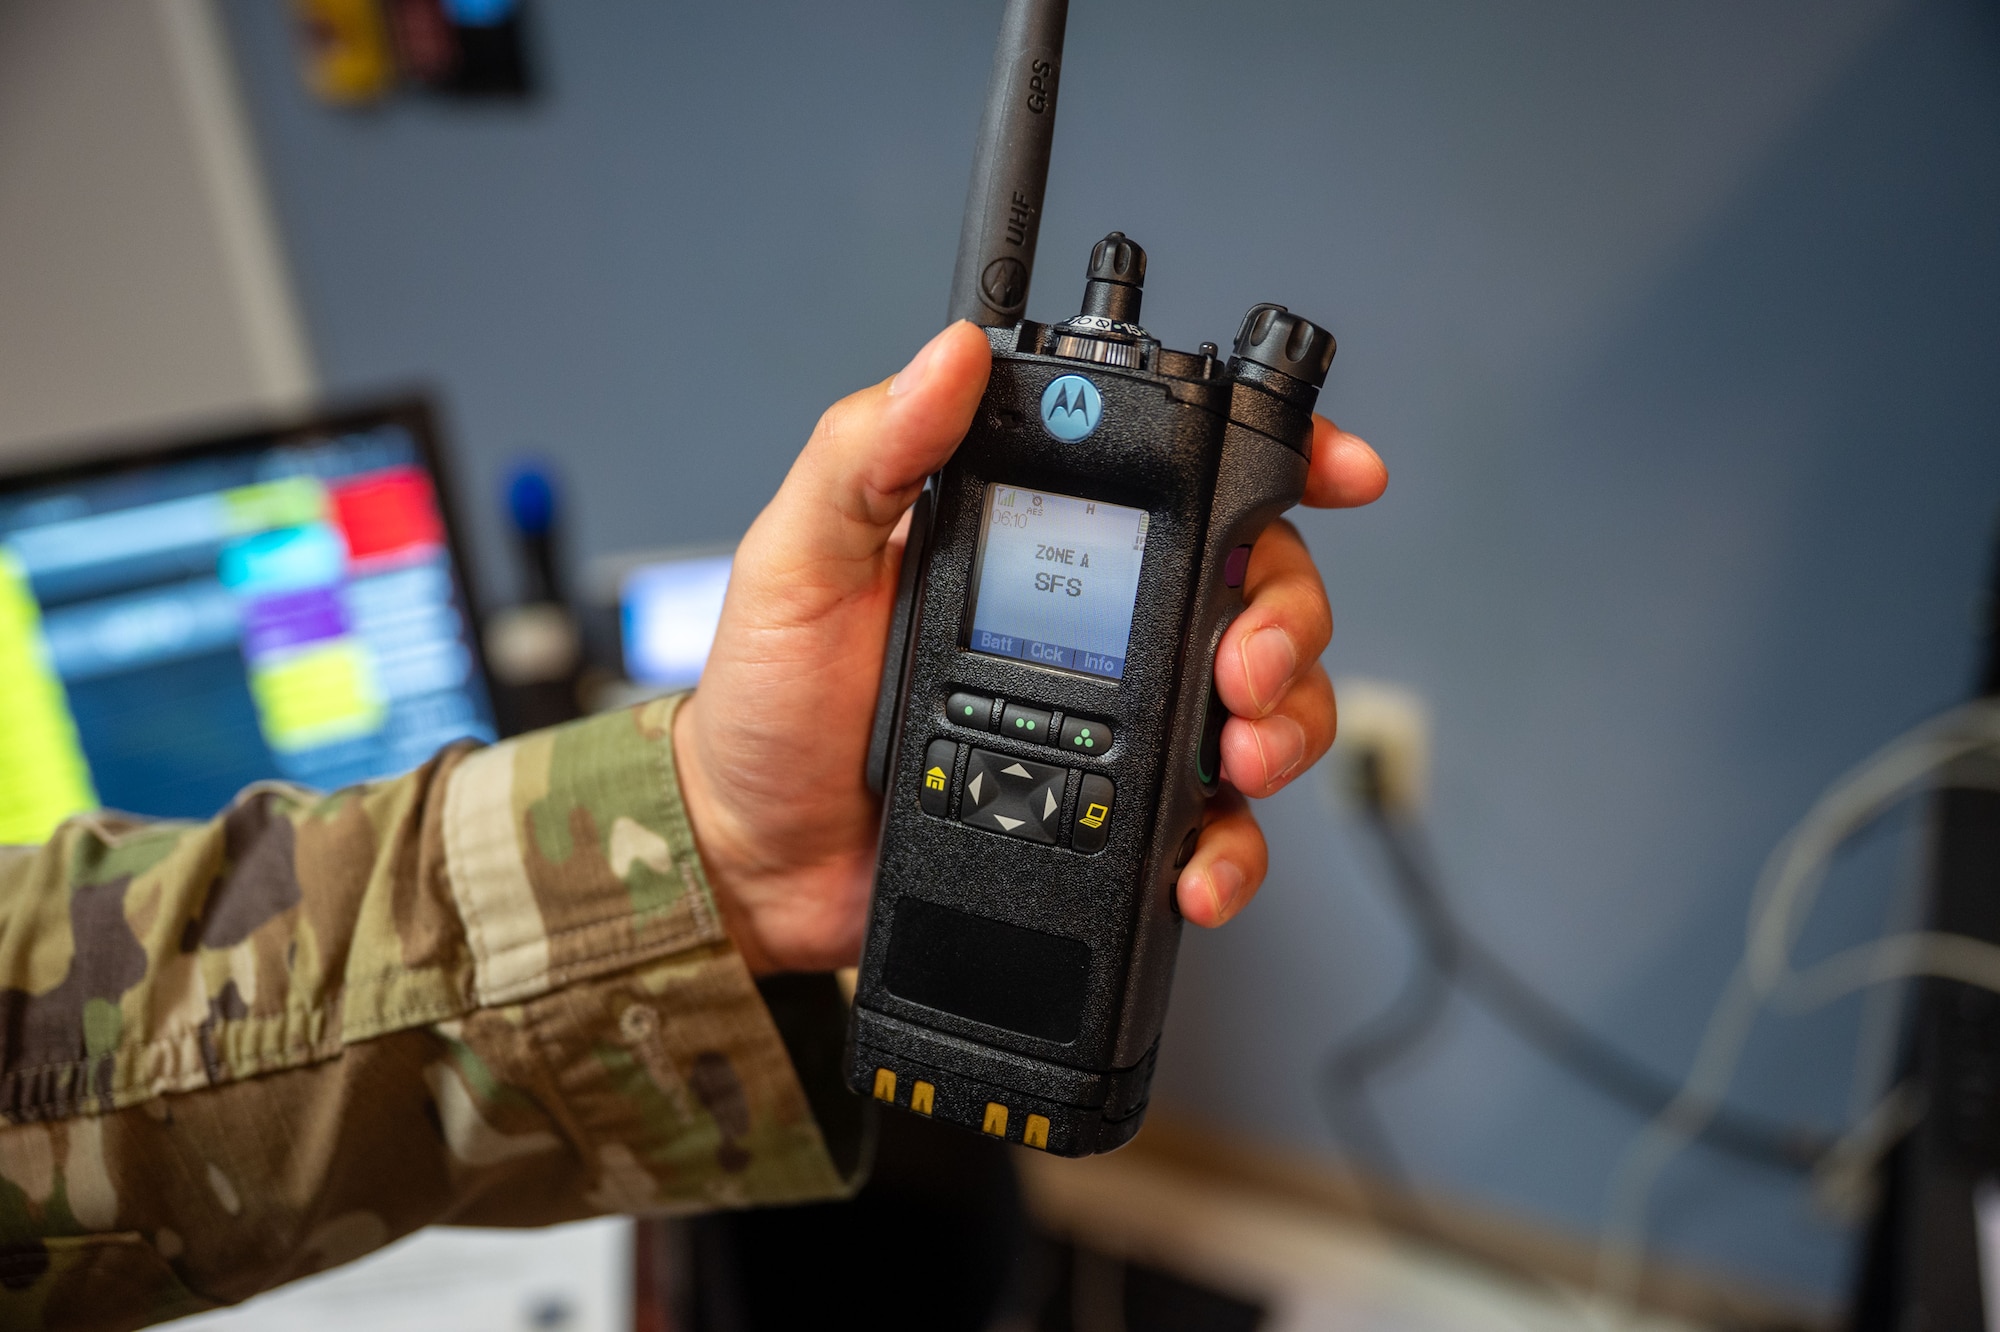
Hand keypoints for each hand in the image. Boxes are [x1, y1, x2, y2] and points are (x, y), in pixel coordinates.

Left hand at [674, 322, 1385, 972]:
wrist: (753, 861)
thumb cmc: (769, 704)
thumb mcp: (796, 562)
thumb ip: (865, 456)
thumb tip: (948, 354)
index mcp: (1032, 538)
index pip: (1173, 477)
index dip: (1278, 464)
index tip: (1342, 472)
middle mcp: (1095, 621)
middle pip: (1254, 592)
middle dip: (1288, 620)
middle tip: (1248, 664)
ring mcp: (1114, 722)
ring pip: (1260, 706)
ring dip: (1283, 727)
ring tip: (1239, 758)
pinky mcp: (1116, 817)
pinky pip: (1212, 826)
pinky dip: (1230, 850)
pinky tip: (1197, 866)